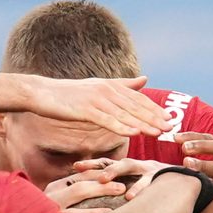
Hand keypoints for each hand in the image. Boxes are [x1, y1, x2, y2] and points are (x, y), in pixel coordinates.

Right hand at [20, 75, 166, 139]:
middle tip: (171, 128)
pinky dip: (122, 126)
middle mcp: (107, 90)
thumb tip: (145, 79)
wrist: (41, 93)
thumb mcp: (98, 87)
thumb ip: (123, 84)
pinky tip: (133, 133)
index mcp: (111, 86)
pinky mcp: (86, 109)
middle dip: (154, 117)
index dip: (154, 109)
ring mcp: (97, 99)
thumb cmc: (68, 94)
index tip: (169, 119)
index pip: (137, 98)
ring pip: (124, 114)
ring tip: (158, 132)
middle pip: (135, 106)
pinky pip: (107, 120)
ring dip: (143, 123)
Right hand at [46, 173, 129, 212]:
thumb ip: (70, 198)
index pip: (78, 176)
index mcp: (52, 190)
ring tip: (120, 191)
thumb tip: (90, 193)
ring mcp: (49, 209)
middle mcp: (49, 196)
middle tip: (122, 184)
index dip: (98, 174)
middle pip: (80, 183)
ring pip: (79, 194)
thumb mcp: (55, 207)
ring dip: (102, 191)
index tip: (115, 174)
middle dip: (103, 181)